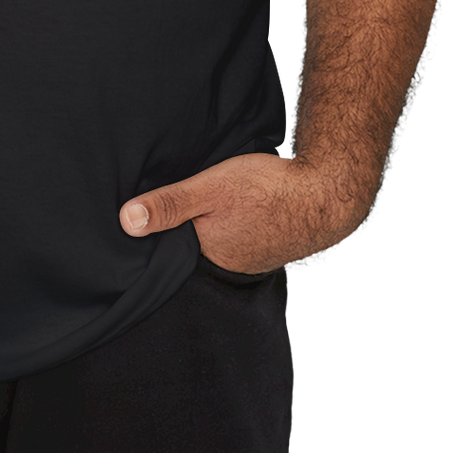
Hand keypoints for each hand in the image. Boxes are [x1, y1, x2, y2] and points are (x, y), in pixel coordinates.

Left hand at [119, 152, 365, 273]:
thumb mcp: (210, 188)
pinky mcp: (270, 245)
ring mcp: (253, 258)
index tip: (141, 222)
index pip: (171, 251)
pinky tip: (236, 212)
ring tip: (203, 210)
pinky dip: (235, 227)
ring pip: (219, 244)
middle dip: (183, 234)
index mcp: (209, 254)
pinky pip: (241, 239)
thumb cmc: (266, 189)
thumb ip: (170, 204)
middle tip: (169, 212)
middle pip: (195, 249)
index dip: (157, 235)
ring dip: (212, 229)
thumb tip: (126, 222)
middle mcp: (229, 264)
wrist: (326, 192)